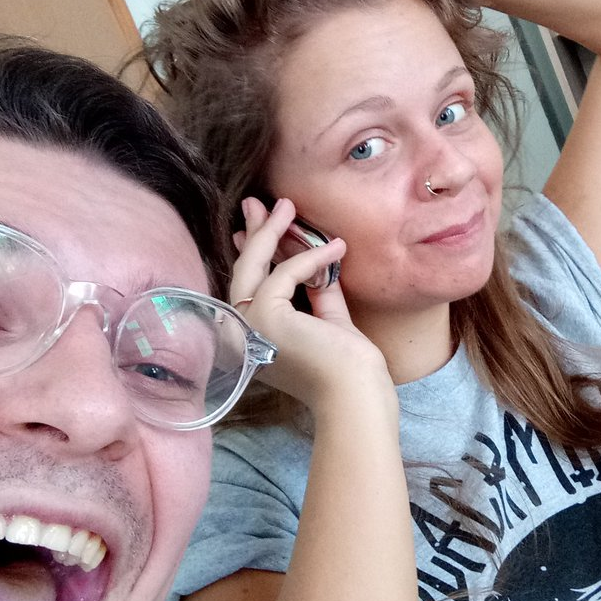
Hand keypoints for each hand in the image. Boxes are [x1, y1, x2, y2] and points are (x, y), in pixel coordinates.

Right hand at [230, 197, 391, 410]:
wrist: (356, 398)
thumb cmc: (349, 371)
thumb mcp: (330, 321)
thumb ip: (319, 292)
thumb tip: (318, 260)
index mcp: (256, 339)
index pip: (250, 288)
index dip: (255, 254)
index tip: (259, 226)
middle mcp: (243, 334)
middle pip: (243, 274)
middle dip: (252, 234)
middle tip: (258, 202)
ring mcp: (250, 327)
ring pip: (254, 268)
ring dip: (272, 232)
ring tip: (288, 205)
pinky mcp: (266, 318)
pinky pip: (284, 274)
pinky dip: (310, 257)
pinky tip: (335, 247)